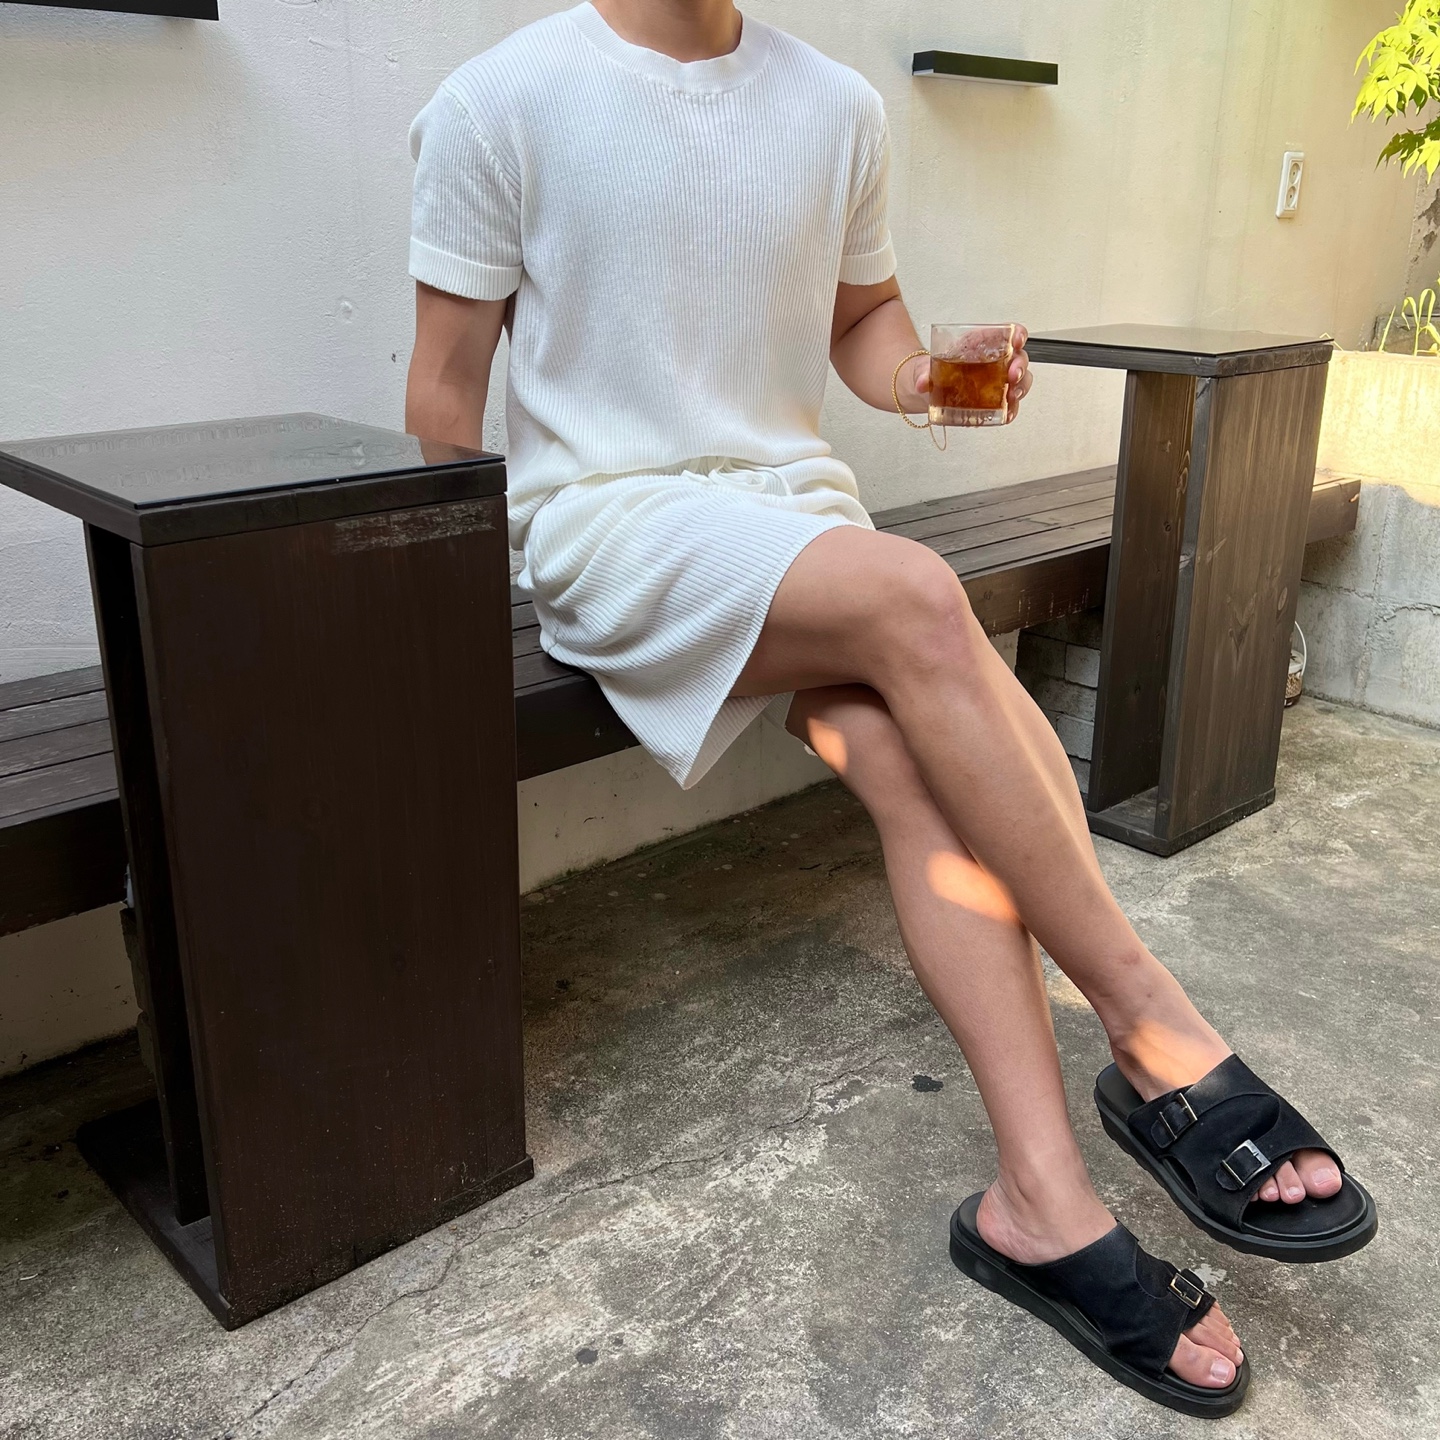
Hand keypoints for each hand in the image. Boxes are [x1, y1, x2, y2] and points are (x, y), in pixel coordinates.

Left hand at [906, 327, 1033, 422]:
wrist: (923, 392)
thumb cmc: (930, 372)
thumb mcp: (923, 368)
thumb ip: (922, 373)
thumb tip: (922, 382)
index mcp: (980, 345)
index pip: (1006, 335)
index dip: (1017, 335)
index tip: (1017, 340)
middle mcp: (993, 362)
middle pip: (1017, 359)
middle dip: (1020, 366)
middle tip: (1013, 375)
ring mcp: (994, 382)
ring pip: (1019, 381)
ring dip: (1020, 388)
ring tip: (1012, 396)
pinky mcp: (992, 401)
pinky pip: (1008, 405)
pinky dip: (1011, 410)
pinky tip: (1008, 413)